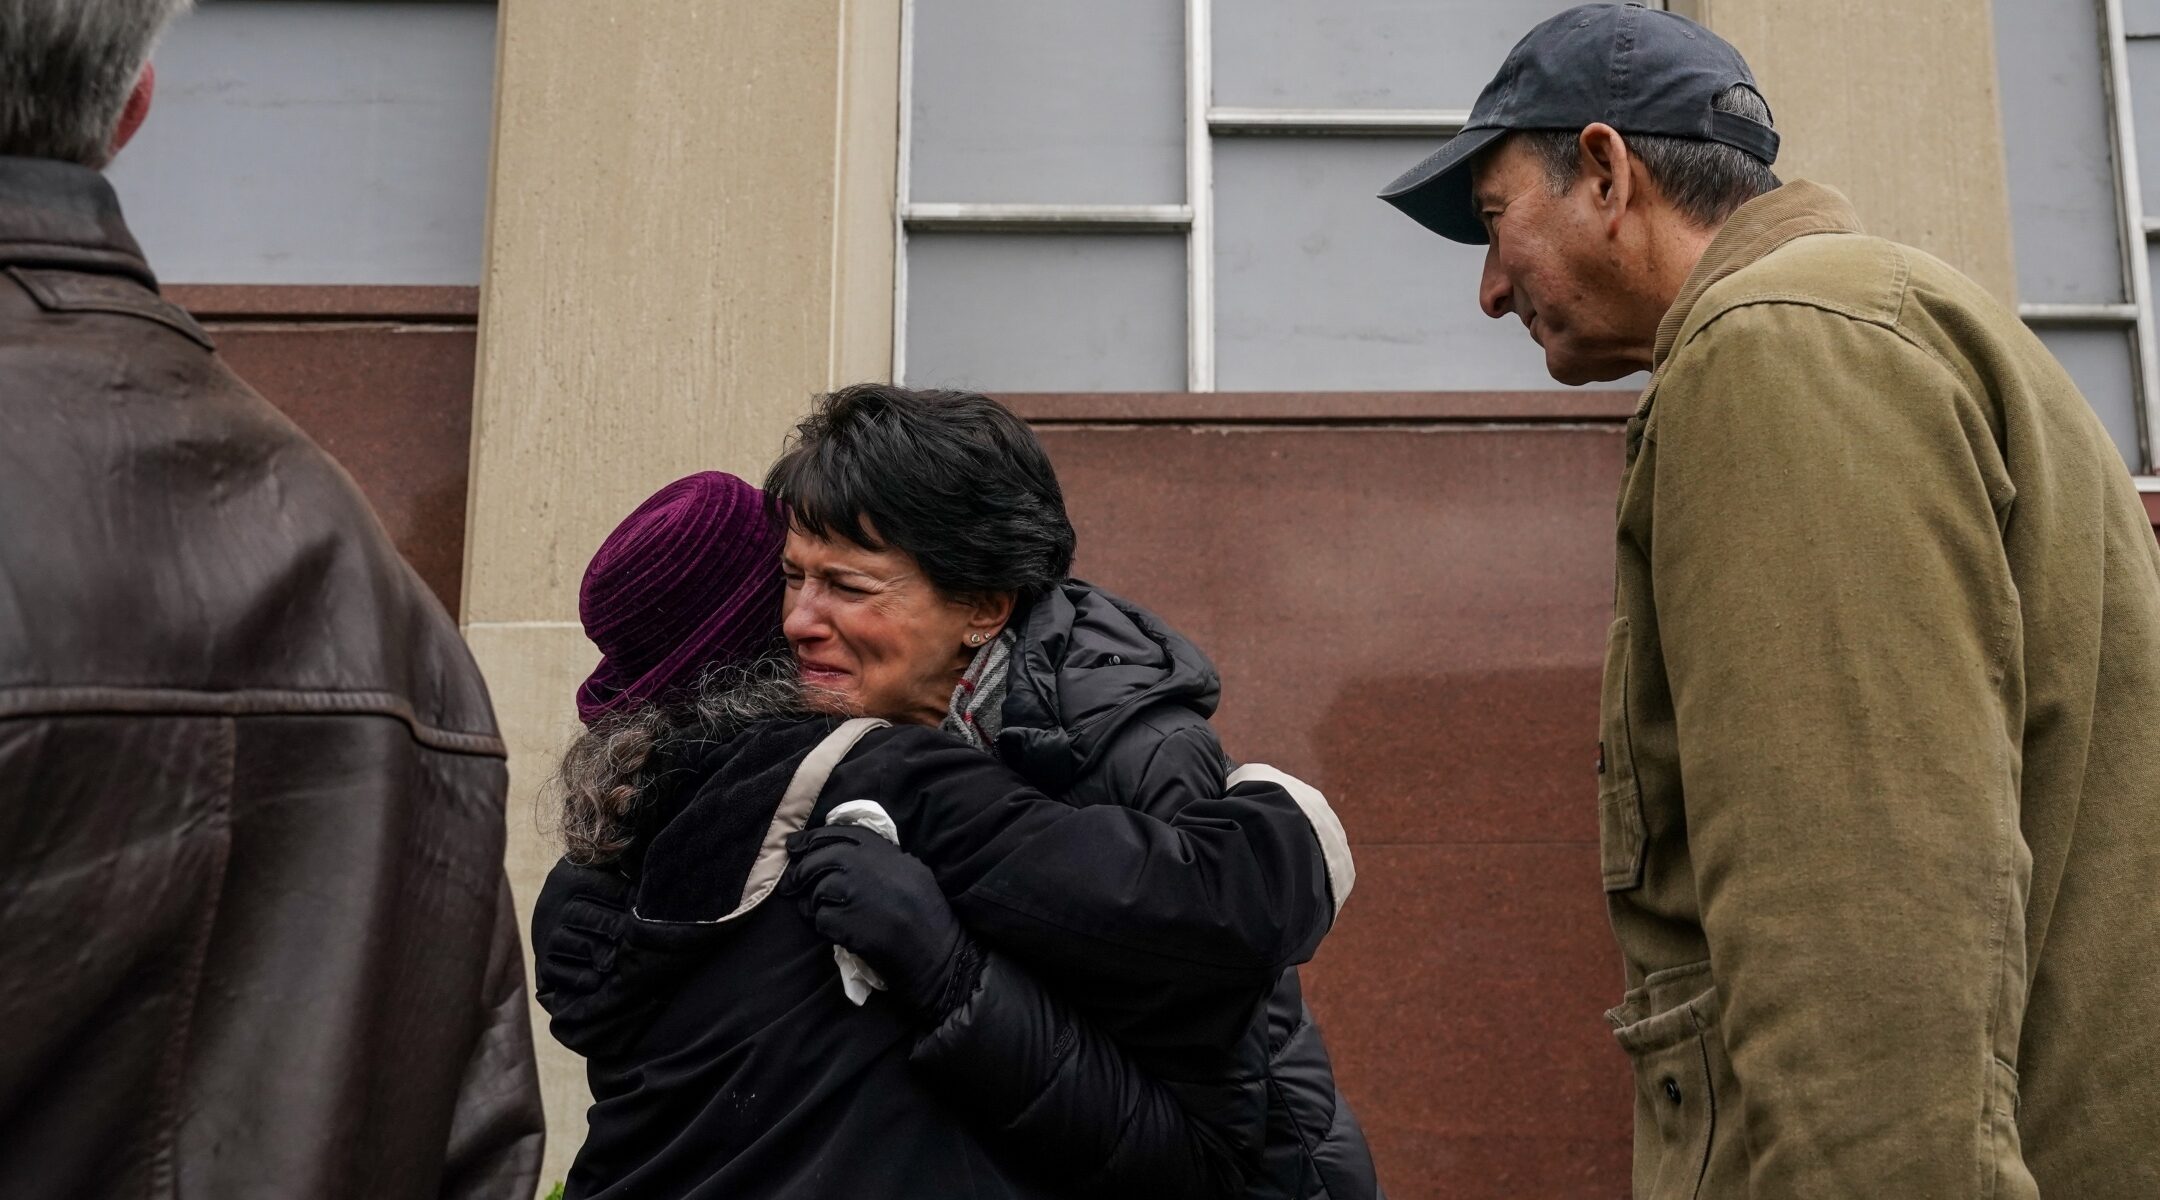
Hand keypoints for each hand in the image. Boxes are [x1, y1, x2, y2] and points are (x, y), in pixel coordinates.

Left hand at [781, 825, 967, 1013]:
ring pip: (817, 890)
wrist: (940, 957)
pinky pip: (820, 919)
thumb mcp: (912, 874)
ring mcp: (858, 894)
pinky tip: (834, 932)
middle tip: (793, 883)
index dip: (813, 838)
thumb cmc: (931, 919)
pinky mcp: (848, 922)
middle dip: (802, 870)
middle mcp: (871, 867)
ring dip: (813, 903)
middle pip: (822, 858)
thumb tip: (836, 854)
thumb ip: (880, 861)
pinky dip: (822, 926)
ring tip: (819, 913)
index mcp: (890, 853)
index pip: (842, 833)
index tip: (795, 845)